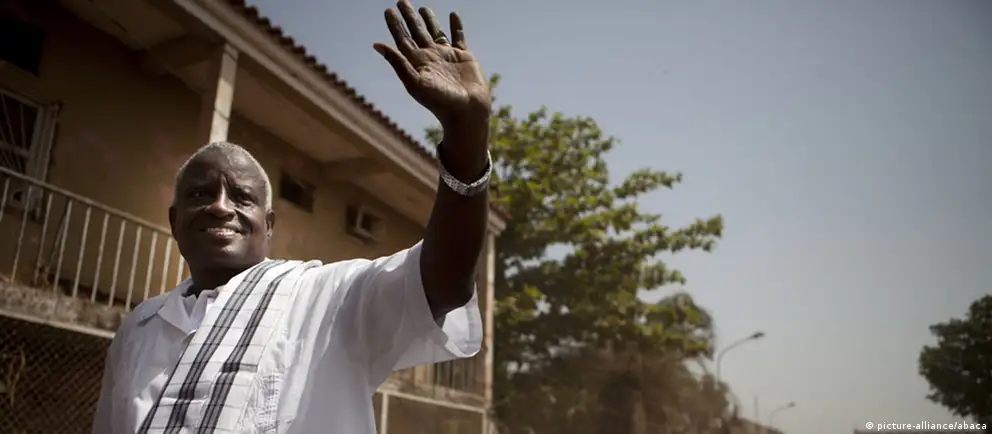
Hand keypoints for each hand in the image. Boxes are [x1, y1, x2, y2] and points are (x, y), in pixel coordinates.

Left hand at [374, 1, 491, 130]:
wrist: (467, 113)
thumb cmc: (440, 102)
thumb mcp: (415, 83)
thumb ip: (397, 62)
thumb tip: (376, 44)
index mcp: (417, 63)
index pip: (403, 39)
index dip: (395, 25)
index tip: (388, 10)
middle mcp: (430, 58)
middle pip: (417, 32)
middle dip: (409, 17)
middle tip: (402, 1)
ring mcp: (447, 57)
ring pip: (436, 33)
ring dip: (430, 20)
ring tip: (423, 8)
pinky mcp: (464, 57)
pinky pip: (459, 37)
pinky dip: (456, 26)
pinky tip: (454, 15)